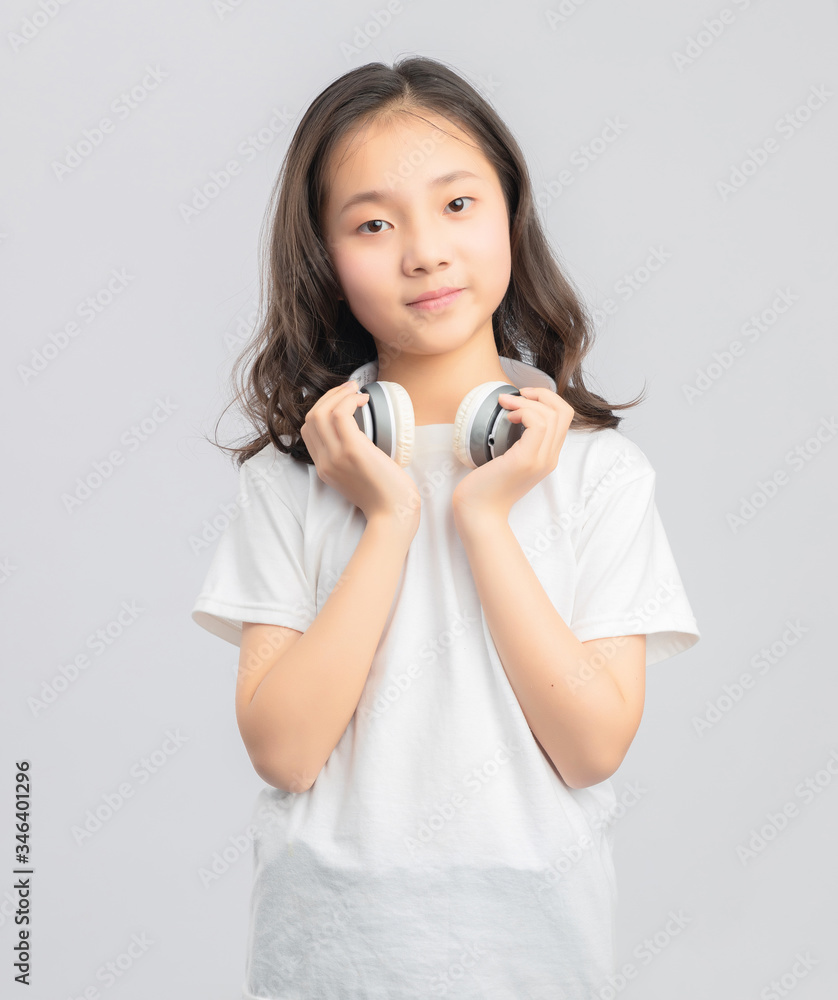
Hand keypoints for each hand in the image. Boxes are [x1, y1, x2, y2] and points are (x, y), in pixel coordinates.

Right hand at [300, 380, 421, 533]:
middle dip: (328, 396)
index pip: (309, 431)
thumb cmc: (386, 496)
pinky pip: (340, 414)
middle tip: (350, 388)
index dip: (322, 409)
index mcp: (325, 468)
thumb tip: (362, 438)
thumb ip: (352, 460)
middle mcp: (325, 462)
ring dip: (339, 394)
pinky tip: (364, 400)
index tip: (342, 401)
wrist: (394, 514)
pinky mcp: (352, 451)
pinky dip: (350, 401)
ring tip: (357, 390)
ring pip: (321, 412)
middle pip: (311, 418)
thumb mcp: (359, 477)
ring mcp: (335, 456)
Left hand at [451, 386, 573, 527]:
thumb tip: (511, 413)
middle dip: (540, 394)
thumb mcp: (506, 458)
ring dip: (527, 401)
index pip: (563, 417)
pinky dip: (523, 411)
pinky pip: (538, 424)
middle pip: (564, 411)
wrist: (478, 513)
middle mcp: (549, 458)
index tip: (521, 398)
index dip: (546, 399)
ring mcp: (540, 460)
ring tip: (506, 405)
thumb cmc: (485, 486)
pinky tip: (508, 416)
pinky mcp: (526, 460)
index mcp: (547, 456)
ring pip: (551, 414)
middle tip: (515, 395)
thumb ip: (516, 441)